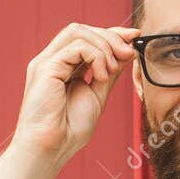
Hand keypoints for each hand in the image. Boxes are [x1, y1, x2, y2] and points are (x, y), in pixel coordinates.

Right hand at [12, 22, 141, 168]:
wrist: (51, 148)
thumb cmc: (70, 129)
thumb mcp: (98, 95)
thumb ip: (110, 72)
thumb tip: (127, 51)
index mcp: (62, 66)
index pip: (86, 38)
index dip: (111, 33)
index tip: (135, 36)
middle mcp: (52, 61)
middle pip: (82, 30)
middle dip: (110, 36)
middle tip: (129, 52)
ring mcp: (46, 63)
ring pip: (78, 32)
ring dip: (104, 46)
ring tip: (112, 70)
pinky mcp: (45, 68)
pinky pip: (76, 46)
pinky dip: (96, 56)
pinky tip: (101, 76)